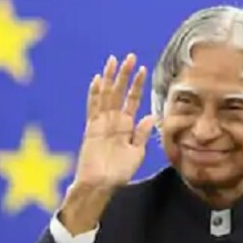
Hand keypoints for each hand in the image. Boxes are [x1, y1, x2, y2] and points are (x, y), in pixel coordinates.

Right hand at [73, 53, 155, 189]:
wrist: (102, 185)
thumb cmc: (119, 173)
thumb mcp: (136, 153)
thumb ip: (142, 134)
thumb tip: (152, 115)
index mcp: (126, 126)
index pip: (132, 100)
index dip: (137, 85)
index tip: (144, 69)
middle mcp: (113, 121)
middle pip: (119, 93)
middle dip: (124, 75)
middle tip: (130, 56)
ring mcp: (101, 123)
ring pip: (106, 96)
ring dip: (110, 78)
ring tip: (113, 60)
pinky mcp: (91, 129)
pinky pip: (93, 108)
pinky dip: (95, 94)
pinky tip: (97, 80)